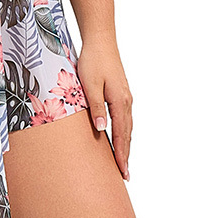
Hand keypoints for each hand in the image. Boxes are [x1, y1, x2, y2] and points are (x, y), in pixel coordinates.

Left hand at [75, 36, 132, 181]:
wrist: (100, 41)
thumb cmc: (93, 61)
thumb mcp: (90, 84)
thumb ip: (96, 107)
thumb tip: (102, 129)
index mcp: (120, 101)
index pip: (121, 135)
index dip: (121, 154)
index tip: (123, 172)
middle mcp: (126, 101)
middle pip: (127, 134)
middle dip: (126, 155)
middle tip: (125, 175)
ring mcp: (125, 97)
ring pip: (127, 127)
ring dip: (125, 145)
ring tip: (123, 161)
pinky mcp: (121, 93)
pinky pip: (124, 118)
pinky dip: (123, 132)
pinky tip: (119, 137)